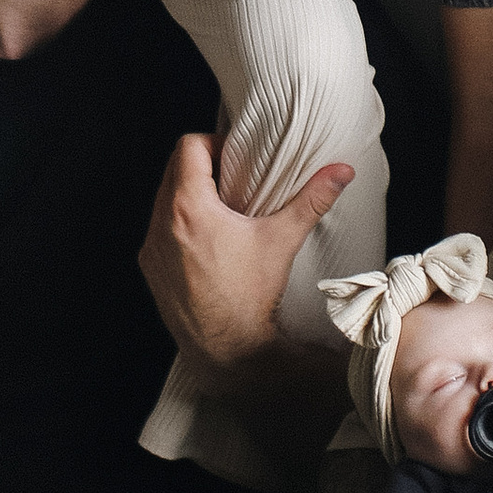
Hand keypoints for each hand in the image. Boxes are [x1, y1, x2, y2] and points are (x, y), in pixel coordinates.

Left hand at [140, 130, 352, 368]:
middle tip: (234, 181)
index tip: (235, 159)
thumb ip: (312, 199)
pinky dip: (178, 225)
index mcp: (189, 207)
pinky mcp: (150, 267)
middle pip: (174, 170)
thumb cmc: (251, 295)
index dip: (214, 144)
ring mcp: (151, 247)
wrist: (227, 348)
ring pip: (163, 200)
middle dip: (203, 169)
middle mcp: (161, 223)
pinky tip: (207, 242)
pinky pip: (158, 229)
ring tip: (222, 211)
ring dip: (189, 197)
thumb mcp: (282, 239)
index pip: (189, 146)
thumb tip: (342, 171)